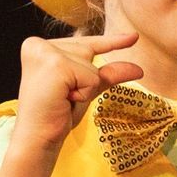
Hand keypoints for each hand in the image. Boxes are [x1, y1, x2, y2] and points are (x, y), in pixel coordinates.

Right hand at [13, 31, 142, 150]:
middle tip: (61, 97)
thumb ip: (107, 75)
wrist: (38, 139)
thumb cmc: (55, 116)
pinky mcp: (56, 64)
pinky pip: (92, 77)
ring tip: (60, 99)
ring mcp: (45, 53)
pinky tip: (63, 100)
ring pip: (91, 67)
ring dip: (83, 90)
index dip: (111, 41)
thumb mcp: (84, 89)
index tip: (134, 36)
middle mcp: (37, 44)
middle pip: (88, 52)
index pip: (83, 42)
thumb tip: (139, 70)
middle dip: (84, 80)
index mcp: (38, 46)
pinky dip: (84, 94)